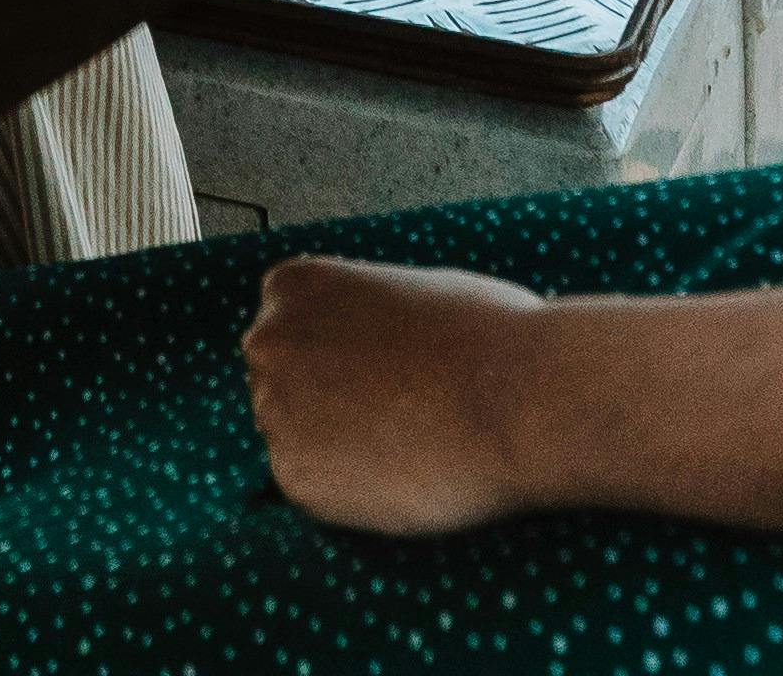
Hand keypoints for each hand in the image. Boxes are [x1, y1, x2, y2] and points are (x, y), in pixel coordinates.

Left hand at [244, 255, 566, 533]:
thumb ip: (368, 315)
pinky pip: (314, 491)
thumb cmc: (486, 338)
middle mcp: (267, 342)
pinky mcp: (291, 477)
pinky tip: (399, 474)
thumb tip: (367, 346)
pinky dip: (349, 495)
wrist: (514, 399)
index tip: (381, 377)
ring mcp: (273, 410)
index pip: (292, 335)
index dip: (341, 362)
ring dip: (338, 450)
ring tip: (408, 445)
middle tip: (395, 420)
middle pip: (283, 386)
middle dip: (327, 405)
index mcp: (292, 286)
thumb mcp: (412, 291)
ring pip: (298, 441)